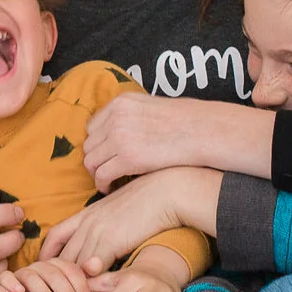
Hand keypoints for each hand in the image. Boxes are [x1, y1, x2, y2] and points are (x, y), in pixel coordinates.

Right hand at [0, 256, 97, 291]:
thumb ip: (84, 282)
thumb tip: (96, 264)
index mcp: (57, 268)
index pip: (71, 270)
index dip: (81, 286)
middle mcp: (39, 268)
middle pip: (53, 273)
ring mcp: (21, 274)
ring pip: (31, 276)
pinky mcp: (3, 282)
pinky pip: (5, 277)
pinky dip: (11, 283)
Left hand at [48, 167, 219, 274]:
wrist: (165, 192)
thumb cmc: (148, 200)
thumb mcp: (118, 208)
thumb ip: (107, 221)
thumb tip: (107, 232)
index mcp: (87, 213)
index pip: (56, 235)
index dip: (47, 254)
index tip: (44, 268)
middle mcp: (87, 223)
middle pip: (63, 255)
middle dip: (57, 275)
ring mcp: (97, 232)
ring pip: (75, 265)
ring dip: (74, 284)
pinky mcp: (110, 242)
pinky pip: (93, 269)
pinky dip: (91, 284)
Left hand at [83, 94, 274, 189]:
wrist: (202, 131)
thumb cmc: (185, 122)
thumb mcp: (152, 108)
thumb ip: (132, 116)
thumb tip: (124, 131)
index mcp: (121, 103)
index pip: (93, 126)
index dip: (98, 143)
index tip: (105, 154)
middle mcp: (115, 117)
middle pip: (89, 144)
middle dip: (96, 159)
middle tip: (105, 171)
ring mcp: (119, 137)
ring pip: (91, 161)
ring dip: (97, 173)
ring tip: (107, 181)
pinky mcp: (126, 158)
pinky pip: (102, 175)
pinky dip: (102, 184)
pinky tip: (110, 188)